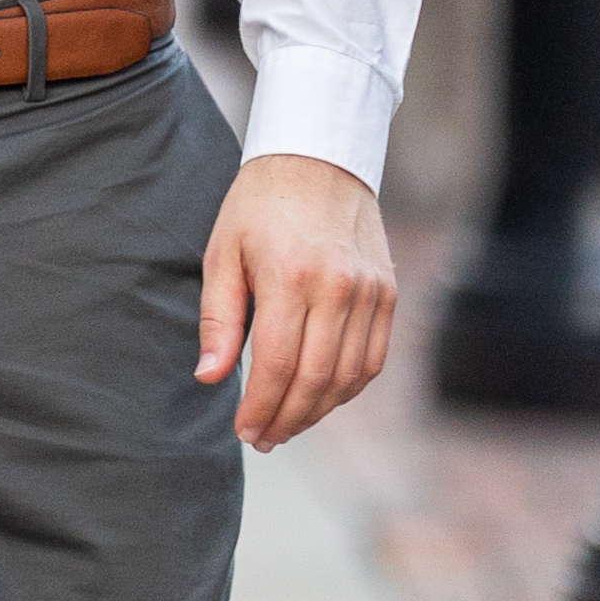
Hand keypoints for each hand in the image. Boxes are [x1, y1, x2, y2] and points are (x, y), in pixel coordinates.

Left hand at [199, 153, 399, 449]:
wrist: (318, 161)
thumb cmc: (258, 207)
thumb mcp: (222, 254)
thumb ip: (218, 319)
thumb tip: (210, 378)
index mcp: (290, 277)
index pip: (280, 364)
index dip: (262, 406)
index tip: (244, 431)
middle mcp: (340, 288)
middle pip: (317, 378)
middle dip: (288, 418)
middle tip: (263, 439)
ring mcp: (371, 292)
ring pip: (350, 375)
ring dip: (319, 411)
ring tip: (287, 425)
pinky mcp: (389, 293)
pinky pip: (374, 358)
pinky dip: (348, 387)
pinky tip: (321, 399)